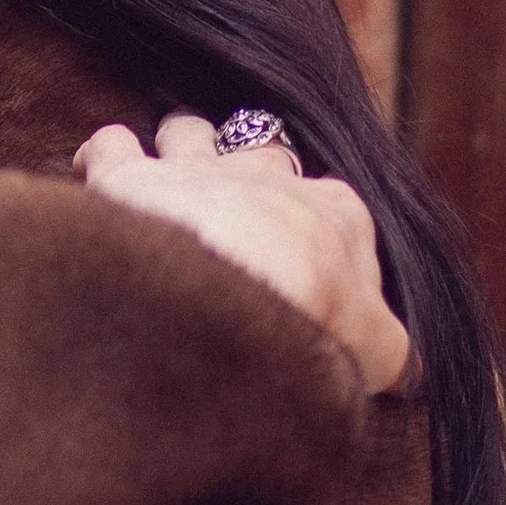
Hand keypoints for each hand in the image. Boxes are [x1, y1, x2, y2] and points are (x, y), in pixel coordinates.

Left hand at [73, 112, 411, 394]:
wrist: (235, 288)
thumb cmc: (312, 318)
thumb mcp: (373, 349)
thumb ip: (390, 354)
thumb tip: (412, 374)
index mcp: (332, 213)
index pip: (336, 215)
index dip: (320, 243)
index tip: (310, 274)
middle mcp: (264, 179)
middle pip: (263, 153)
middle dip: (252, 169)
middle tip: (237, 202)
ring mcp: (195, 172)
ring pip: (192, 130)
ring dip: (183, 144)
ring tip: (170, 165)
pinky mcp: (129, 177)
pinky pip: (111, 142)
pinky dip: (102, 151)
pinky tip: (93, 164)